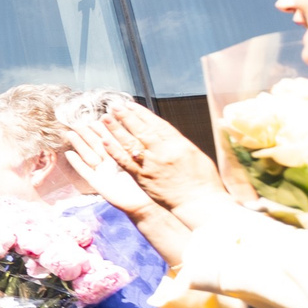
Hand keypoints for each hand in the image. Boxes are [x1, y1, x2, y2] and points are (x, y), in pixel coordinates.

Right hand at [65, 115, 156, 222]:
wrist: (147, 204)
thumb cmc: (150, 183)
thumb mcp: (144, 161)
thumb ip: (136, 146)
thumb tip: (135, 127)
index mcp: (122, 155)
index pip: (111, 137)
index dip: (103, 127)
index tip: (97, 116)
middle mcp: (111, 162)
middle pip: (96, 144)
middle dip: (86, 132)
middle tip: (77, 121)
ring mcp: (103, 172)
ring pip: (89, 154)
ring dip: (79, 144)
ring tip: (69, 133)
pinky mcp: (98, 184)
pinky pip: (85, 172)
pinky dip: (77, 164)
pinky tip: (69, 154)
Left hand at [104, 102, 228, 214]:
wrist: (198, 203)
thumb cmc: (203, 180)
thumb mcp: (196, 155)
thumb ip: (178, 143)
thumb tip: (166, 133)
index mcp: (179, 144)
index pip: (157, 124)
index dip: (142, 113)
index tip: (131, 105)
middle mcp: (163, 152)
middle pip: (141, 130)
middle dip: (126, 117)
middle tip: (114, 106)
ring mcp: (151, 165)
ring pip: (130, 144)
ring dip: (116, 130)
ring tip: (105, 118)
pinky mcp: (142, 178)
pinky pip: (125, 162)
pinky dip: (114, 151)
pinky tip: (105, 142)